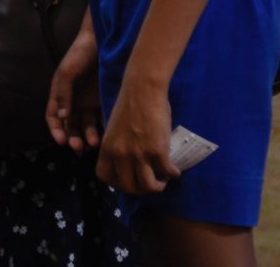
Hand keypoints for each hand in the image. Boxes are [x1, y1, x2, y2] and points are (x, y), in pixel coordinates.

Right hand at [46, 11, 102, 153]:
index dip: (55, 130)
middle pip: (70, 125)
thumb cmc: (80, 55)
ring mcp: (89, 101)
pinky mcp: (104, 100)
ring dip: (89, 136)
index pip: (53, 117)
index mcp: (59, 94)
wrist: (103, 42)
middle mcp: (73, 101)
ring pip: (87, 125)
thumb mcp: (67, 73)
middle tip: (79, 147)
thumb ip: (64, 94)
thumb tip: (62, 117)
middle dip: (72, 137)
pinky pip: (103, 118)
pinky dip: (105, 128)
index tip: (62, 141)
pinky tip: (108, 134)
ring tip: (95, 143)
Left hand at [95, 72, 177, 195]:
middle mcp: (120, 154)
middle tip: (151, 181)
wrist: (142, 90)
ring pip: (148, 186)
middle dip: (142, 189)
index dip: (118, 183)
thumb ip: (118, 147)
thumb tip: (128, 165)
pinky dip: (173, 173)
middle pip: (129, 187)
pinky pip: (167, 172)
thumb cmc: (130, 106)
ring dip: (159, 185)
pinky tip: (175, 169)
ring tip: (164, 178)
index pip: (105, 177)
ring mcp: (138, 154)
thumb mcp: (115, 130)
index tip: (130, 179)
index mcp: (106, 147)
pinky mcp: (157, 150)